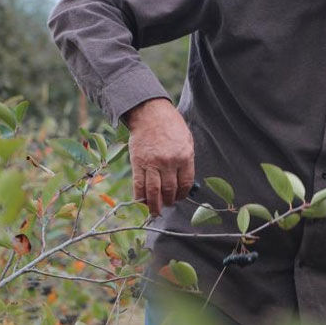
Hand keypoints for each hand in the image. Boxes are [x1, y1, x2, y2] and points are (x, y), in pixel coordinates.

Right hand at [123, 98, 194, 215]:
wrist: (150, 113)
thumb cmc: (171, 125)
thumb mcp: (186, 140)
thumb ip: (187, 160)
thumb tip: (185, 181)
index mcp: (184, 156)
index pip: (185, 183)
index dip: (182, 194)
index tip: (179, 197)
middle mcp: (169, 162)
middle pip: (170, 190)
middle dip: (169, 201)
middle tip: (168, 204)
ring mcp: (152, 163)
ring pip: (154, 191)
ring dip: (155, 205)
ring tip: (156, 211)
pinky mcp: (138, 163)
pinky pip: (139, 185)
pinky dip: (140, 197)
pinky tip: (142, 203)